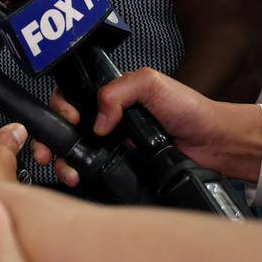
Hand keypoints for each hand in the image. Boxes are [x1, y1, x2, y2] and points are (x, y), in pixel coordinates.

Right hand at [33, 68, 261, 184]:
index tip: (70, 117)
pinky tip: (77, 177)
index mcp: (112, 94)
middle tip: (48, 150)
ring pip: (74, 149)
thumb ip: (118, 92)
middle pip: (66, 125)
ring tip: (65, 169)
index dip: (62, 106)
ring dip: (61, 159)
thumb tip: (96, 120)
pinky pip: (93, 168)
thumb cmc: (189, 109)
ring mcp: (113, 143)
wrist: (214, 143)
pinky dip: (78, 173)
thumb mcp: (151, 84)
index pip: (73, 95)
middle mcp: (108, 118)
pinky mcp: (121, 165)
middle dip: (50, 137)